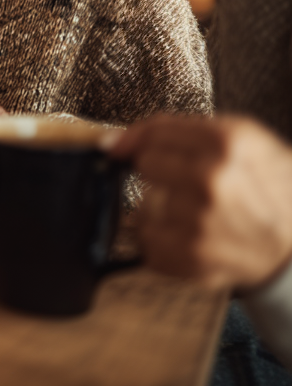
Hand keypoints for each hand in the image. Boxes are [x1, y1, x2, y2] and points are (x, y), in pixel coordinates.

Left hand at [108, 114, 291, 290]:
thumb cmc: (273, 191)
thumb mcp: (245, 141)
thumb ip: (180, 130)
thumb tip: (113, 140)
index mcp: (227, 142)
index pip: (155, 131)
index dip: (139, 139)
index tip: (125, 147)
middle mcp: (211, 178)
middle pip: (146, 164)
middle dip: (160, 173)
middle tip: (186, 185)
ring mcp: (199, 219)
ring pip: (143, 203)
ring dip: (163, 210)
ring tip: (198, 215)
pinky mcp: (190, 256)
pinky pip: (146, 239)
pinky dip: (162, 240)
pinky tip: (191, 237)